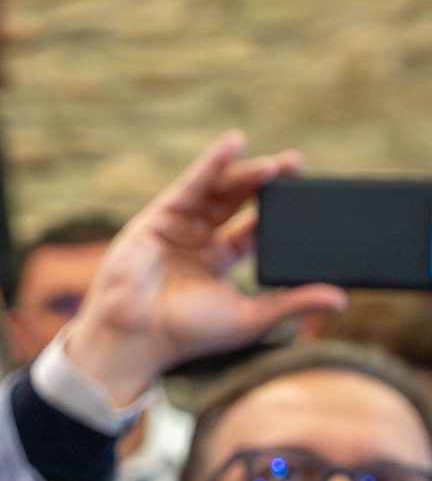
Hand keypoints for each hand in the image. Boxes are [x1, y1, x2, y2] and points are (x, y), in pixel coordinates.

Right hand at [60, 133, 346, 405]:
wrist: (138, 336)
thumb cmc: (188, 334)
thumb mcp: (251, 316)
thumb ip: (293, 302)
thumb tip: (342, 300)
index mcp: (216, 262)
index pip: (252, 228)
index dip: (276, 211)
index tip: (305, 194)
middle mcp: (197, 240)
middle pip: (237, 202)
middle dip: (266, 184)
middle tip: (296, 165)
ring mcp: (177, 227)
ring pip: (217, 190)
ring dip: (245, 172)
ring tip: (277, 163)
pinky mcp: (159, 217)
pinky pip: (190, 184)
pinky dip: (211, 163)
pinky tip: (233, 144)